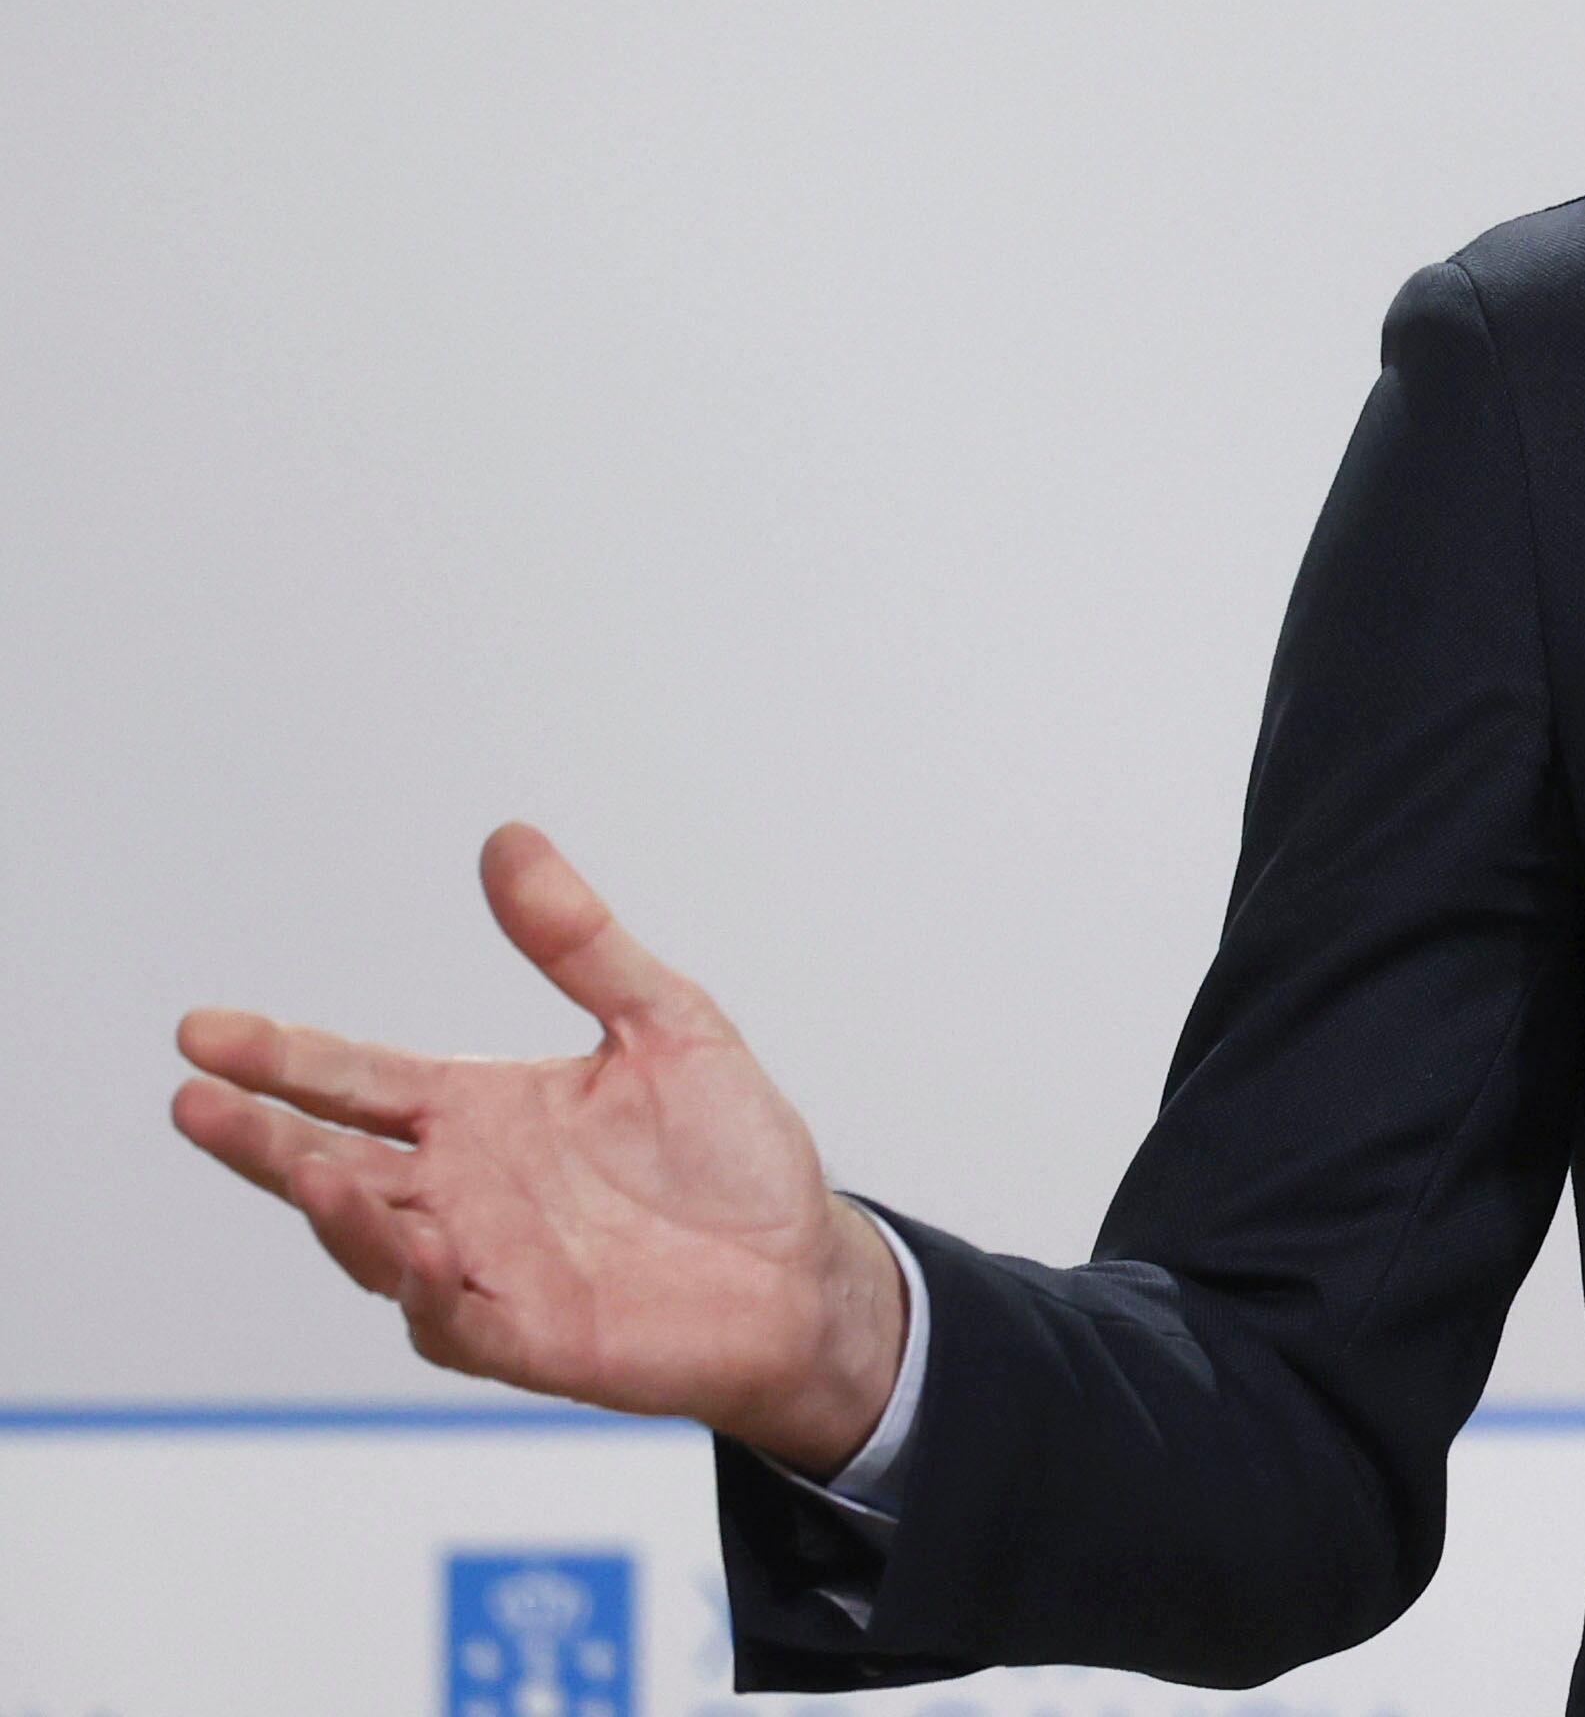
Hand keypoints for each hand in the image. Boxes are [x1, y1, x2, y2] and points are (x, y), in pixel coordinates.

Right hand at [171, 822, 906, 1475]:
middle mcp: (462, 1190)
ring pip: (374, 1243)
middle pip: (333, 1160)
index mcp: (479, 1111)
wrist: (803, 1267)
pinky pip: (451, 1315)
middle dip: (262, 1135)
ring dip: (333, 1209)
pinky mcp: (526, 1332)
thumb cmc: (731, 1151)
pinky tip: (409, 1253)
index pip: (356, 1078)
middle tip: (193, 1098)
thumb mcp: (666, 1022)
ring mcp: (483, 1266)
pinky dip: (421, 1287)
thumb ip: (580, 941)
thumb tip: (508, 840)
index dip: (280, 1055)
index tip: (202, 1028)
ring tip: (298, 1166)